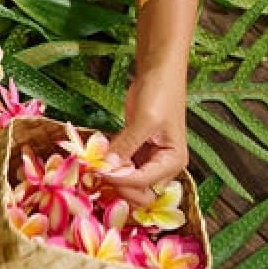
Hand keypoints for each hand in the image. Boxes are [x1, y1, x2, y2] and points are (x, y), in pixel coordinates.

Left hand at [106, 71, 189, 204]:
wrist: (158, 74)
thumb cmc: (160, 94)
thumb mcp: (144, 120)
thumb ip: (127, 145)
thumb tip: (108, 167)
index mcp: (173, 161)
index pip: (144, 183)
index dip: (120, 180)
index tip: (98, 170)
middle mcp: (162, 166)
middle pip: (139, 194)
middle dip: (118, 187)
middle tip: (98, 172)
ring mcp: (148, 161)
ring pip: (127, 184)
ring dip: (111, 178)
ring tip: (95, 164)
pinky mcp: (134, 153)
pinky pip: (120, 169)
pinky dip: (108, 167)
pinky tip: (97, 157)